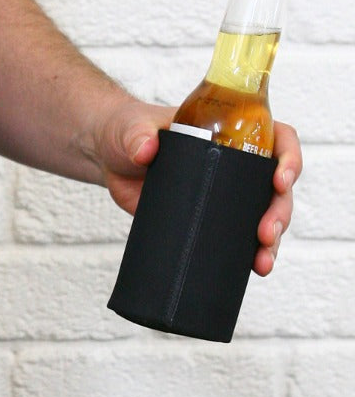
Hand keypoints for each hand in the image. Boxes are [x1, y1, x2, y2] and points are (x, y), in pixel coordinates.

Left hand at [91, 98, 301, 275]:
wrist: (108, 158)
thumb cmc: (128, 131)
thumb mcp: (132, 127)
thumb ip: (137, 136)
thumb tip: (145, 151)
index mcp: (231, 133)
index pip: (278, 139)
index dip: (289, 158)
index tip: (280, 180)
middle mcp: (236, 164)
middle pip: (275, 187)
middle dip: (279, 212)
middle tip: (264, 233)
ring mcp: (224, 193)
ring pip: (263, 216)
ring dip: (271, 241)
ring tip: (261, 261)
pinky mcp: (207, 217)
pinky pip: (237, 237)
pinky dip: (248, 253)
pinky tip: (253, 269)